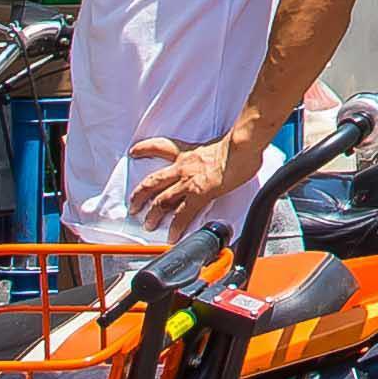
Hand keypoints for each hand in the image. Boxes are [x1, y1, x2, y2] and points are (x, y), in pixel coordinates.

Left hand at [125, 129, 257, 226]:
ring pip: (161, 201)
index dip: (145, 149)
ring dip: (152, 214)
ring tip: (148, 225)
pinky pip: (182, 215)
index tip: (134, 152)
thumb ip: (216, 152)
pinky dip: (175, 227)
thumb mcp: (220, 142)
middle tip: (133, 205)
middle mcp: (183, 167)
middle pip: (153, 181)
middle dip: (139, 195)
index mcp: (188, 153)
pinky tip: (172, 236)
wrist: (243, 146)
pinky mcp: (198, 195)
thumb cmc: (239, 142)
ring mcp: (188, 182)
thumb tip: (227, 154)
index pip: (161, 147)